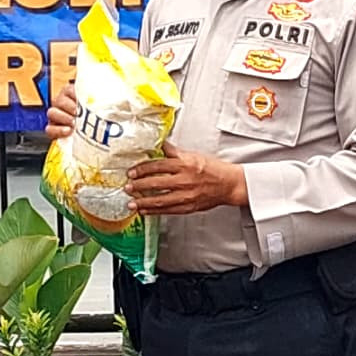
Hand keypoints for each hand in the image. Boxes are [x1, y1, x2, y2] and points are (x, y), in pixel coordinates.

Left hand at [126, 150, 249, 217]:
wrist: (229, 184)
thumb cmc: (212, 169)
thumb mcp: (193, 155)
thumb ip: (174, 152)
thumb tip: (160, 144)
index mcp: (184, 164)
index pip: (158, 165)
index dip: (142, 169)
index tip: (132, 172)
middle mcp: (184, 180)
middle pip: (156, 183)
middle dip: (139, 186)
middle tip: (127, 187)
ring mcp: (185, 195)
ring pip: (160, 199)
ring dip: (143, 202)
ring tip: (131, 203)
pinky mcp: (188, 207)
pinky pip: (167, 210)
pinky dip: (154, 211)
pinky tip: (144, 211)